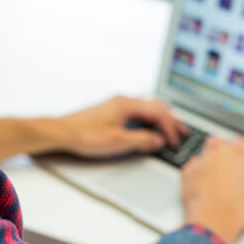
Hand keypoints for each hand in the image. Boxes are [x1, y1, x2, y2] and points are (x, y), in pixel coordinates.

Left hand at [0, 96, 188, 161]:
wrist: (60, 132)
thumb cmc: (84, 135)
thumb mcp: (118, 142)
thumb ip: (142, 141)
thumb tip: (159, 141)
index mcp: (128, 104)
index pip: (158, 113)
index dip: (170, 128)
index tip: (175, 141)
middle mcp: (124, 101)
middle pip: (156, 106)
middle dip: (170, 120)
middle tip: (182, 132)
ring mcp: (117, 105)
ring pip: (147, 108)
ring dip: (160, 119)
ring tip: (169, 130)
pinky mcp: (111, 111)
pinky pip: (137, 112)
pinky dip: (149, 120)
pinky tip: (148, 129)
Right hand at [181, 137, 243, 243]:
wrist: (215, 218)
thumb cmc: (200, 200)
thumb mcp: (187, 178)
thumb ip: (194, 164)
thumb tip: (197, 162)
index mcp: (217, 148)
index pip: (217, 140)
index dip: (213, 148)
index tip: (213, 154)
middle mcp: (235, 153)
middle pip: (238, 142)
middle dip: (233, 148)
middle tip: (229, 159)